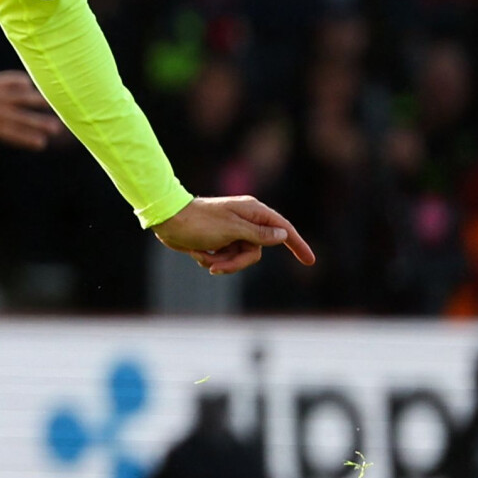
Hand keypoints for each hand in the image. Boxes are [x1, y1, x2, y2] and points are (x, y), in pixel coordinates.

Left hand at [0, 64, 61, 164]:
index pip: (15, 136)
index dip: (29, 140)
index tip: (42, 144)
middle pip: (25, 119)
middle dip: (42, 124)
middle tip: (57, 128)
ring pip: (25, 99)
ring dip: (40, 102)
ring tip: (52, 103)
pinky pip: (14, 80)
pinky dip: (23, 81)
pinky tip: (29, 84)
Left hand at [152, 196, 316, 274]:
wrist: (167, 222)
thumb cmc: (199, 222)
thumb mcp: (232, 229)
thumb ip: (259, 234)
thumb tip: (283, 234)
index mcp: (253, 212)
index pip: (283, 229)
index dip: (297, 244)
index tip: (309, 261)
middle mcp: (245, 221)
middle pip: (256, 252)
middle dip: (237, 263)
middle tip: (217, 265)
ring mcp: (232, 232)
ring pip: (240, 258)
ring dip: (222, 262)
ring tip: (203, 256)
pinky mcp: (219, 241)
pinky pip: (225, 259)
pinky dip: (211, 260)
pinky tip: (197, 252)